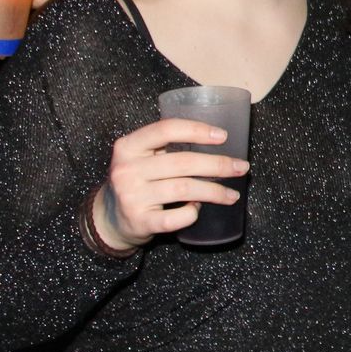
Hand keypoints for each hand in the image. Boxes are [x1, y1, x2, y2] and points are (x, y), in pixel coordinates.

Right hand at [95, 119, 250, 248]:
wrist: (109, 218)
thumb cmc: (136, 181)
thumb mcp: (140, 157)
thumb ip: (165, 146)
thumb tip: (217, 139)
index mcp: (128, 146)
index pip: (165, 129)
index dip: (197, 130)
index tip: (223, 136)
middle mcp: (127, 169)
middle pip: (182, 162)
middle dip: (218, 165)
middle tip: (241, 168)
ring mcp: (132, 196)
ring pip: (184, 189)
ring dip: (214, 191)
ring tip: (232, 194)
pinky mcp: (139, 221)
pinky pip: (176, 218)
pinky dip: (192, 213)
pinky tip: (199, 210)